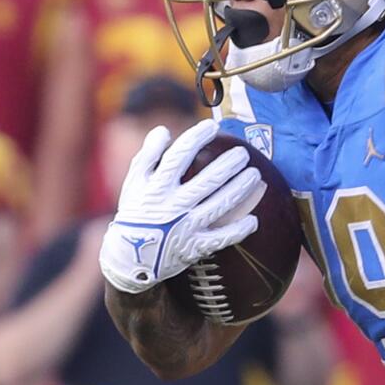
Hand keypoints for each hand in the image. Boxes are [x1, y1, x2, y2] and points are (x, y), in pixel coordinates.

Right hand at [100, 121, 265, 293]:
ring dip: (240, 189)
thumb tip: (163, 131)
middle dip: (228, 165)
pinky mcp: (194, 247)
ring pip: (219, 205)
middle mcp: (172, 206)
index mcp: (156, 187)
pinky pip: (221, 238)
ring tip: (256, 175)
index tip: (212, 126)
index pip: (179, 156)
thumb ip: (147, 156)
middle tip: (243, 153)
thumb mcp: (133, 183)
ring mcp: (185, 227)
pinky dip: (239, 230)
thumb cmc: (135, 214)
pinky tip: (254, 220)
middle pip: (207, 181)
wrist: (129, 258)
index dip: (196, 138)